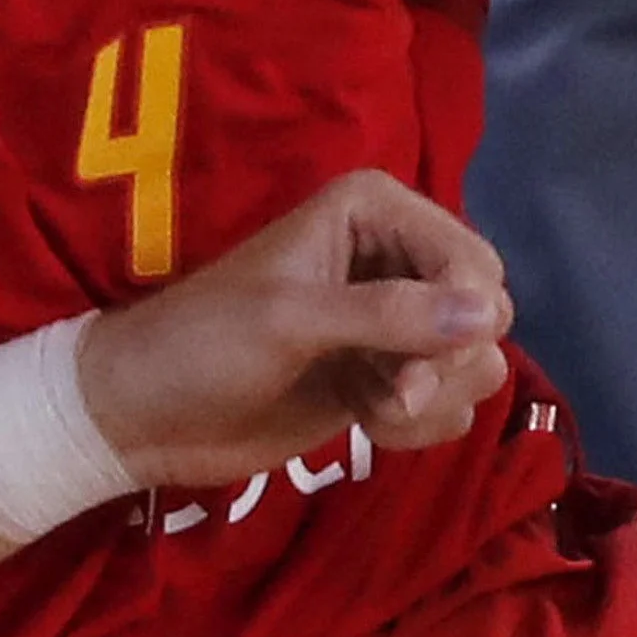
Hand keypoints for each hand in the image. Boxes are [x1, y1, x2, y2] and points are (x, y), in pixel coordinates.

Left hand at [79, 170, 509, 490]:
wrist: (148, 417)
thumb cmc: (204, 345)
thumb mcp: (291, 321)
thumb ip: (389, 316)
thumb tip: (488, 315)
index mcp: (374, 211)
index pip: (474, 262)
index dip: (463, 319)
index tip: (413, 370)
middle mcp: (395, 256)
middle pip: (488, 312)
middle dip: (448, 364)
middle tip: (393, 393)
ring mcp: (395, 322)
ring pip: (476, 363)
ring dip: (432, 400)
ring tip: (371, 409)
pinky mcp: (389, 377)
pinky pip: (451, 403)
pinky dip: (420, 424)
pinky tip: (365, 423)